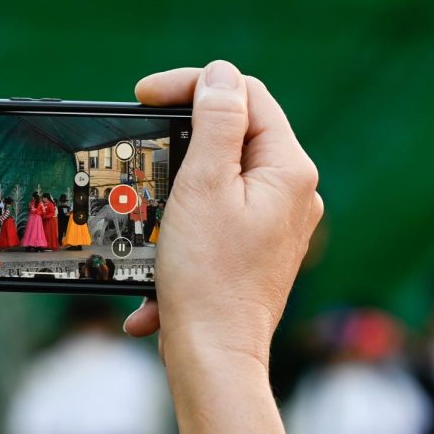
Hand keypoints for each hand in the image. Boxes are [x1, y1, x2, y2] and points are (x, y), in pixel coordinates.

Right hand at [123, 62, 322, 367]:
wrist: (215, 358)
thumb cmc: (206, 277)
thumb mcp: (202, 185)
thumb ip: (214, 121)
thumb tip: (219, 76)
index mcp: (288, 169)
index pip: (244, 94)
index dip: (192, 85)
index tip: (144, 96)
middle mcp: (293, 193)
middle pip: (235, 133)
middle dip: (180, 138)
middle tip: (140, 147)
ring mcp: (278, 224)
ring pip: (221, 177)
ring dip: (176, 186)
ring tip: (147, 211)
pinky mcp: (258, 251)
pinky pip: (218, 218)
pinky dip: (183, 227)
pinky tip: (159, 259)